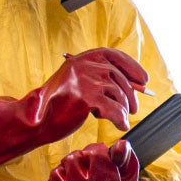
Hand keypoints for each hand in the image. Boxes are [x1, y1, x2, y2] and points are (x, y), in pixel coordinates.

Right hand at [0, 47, 146, 180]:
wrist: (36, 121)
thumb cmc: (61, 104)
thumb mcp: (82, 85)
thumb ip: (104, 80)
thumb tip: (138, 85)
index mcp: (82, 58)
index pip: (114, 55)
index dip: (132, 67)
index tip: (144, 80)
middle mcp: (83, 65)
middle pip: (119, 77)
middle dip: (130, 95)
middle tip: (132, 109)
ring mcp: (83, 79)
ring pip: (118, 94)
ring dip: (122, 108)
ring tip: (117, 118)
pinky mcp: (84, 97)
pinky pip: (113, 108)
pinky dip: (119, 118)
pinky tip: (119, 125)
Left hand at [43, 141, 168, 180]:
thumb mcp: (131, 175)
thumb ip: (124, 157)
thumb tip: (119, 144)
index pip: (92, 153)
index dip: (98, 151)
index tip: (103, 157)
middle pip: (71, 160)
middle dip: (80, 158)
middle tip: (89, 165)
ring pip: (56, 174)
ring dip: (65, 171)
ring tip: (78, 175)